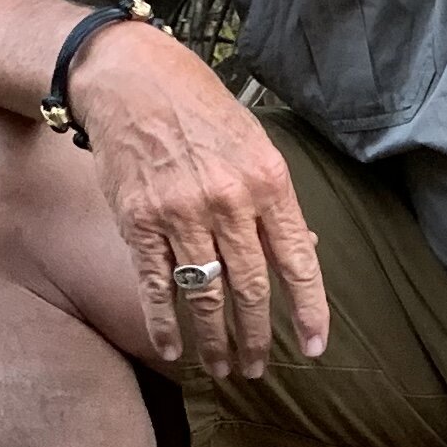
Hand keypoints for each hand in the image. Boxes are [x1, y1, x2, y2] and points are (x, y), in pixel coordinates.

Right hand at [62, 25, 329, 381]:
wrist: (131, 78)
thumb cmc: (199, 108)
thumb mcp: (254, 143)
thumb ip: (277, 201)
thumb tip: (305, 249)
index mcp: (267, 181)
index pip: (297, 260)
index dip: (309, 310)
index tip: (315, 346)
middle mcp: (228, 201)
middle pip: (251, 288)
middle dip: (258, 336)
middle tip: (260, 367)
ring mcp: (180, 213)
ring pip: (205, 295)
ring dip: (216, 341)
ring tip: (225, 368)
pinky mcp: (139, 221)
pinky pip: (156, 286)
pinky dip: (165, 324)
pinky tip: (174, 351)